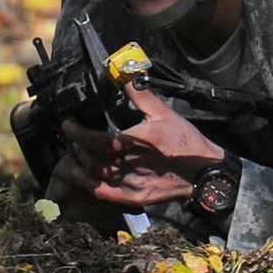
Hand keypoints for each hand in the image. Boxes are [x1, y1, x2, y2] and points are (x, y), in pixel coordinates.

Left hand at [55, 84, 225, 208]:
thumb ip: (140, 95)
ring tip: (76, 152)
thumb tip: (124, 74)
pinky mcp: (134, 197)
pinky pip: (104, 193)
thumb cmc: (185, 141)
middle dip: (77, 146)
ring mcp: (131, 184)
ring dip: (80, 163)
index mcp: (138, 143)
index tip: (68, 125)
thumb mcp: (164, 113)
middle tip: (73, 137)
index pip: (98, 140)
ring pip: (94, 175)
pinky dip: (89, 184)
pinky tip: (83, 175)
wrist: (204, 173)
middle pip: (92, 158)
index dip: (78, 133)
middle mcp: (131, 165)